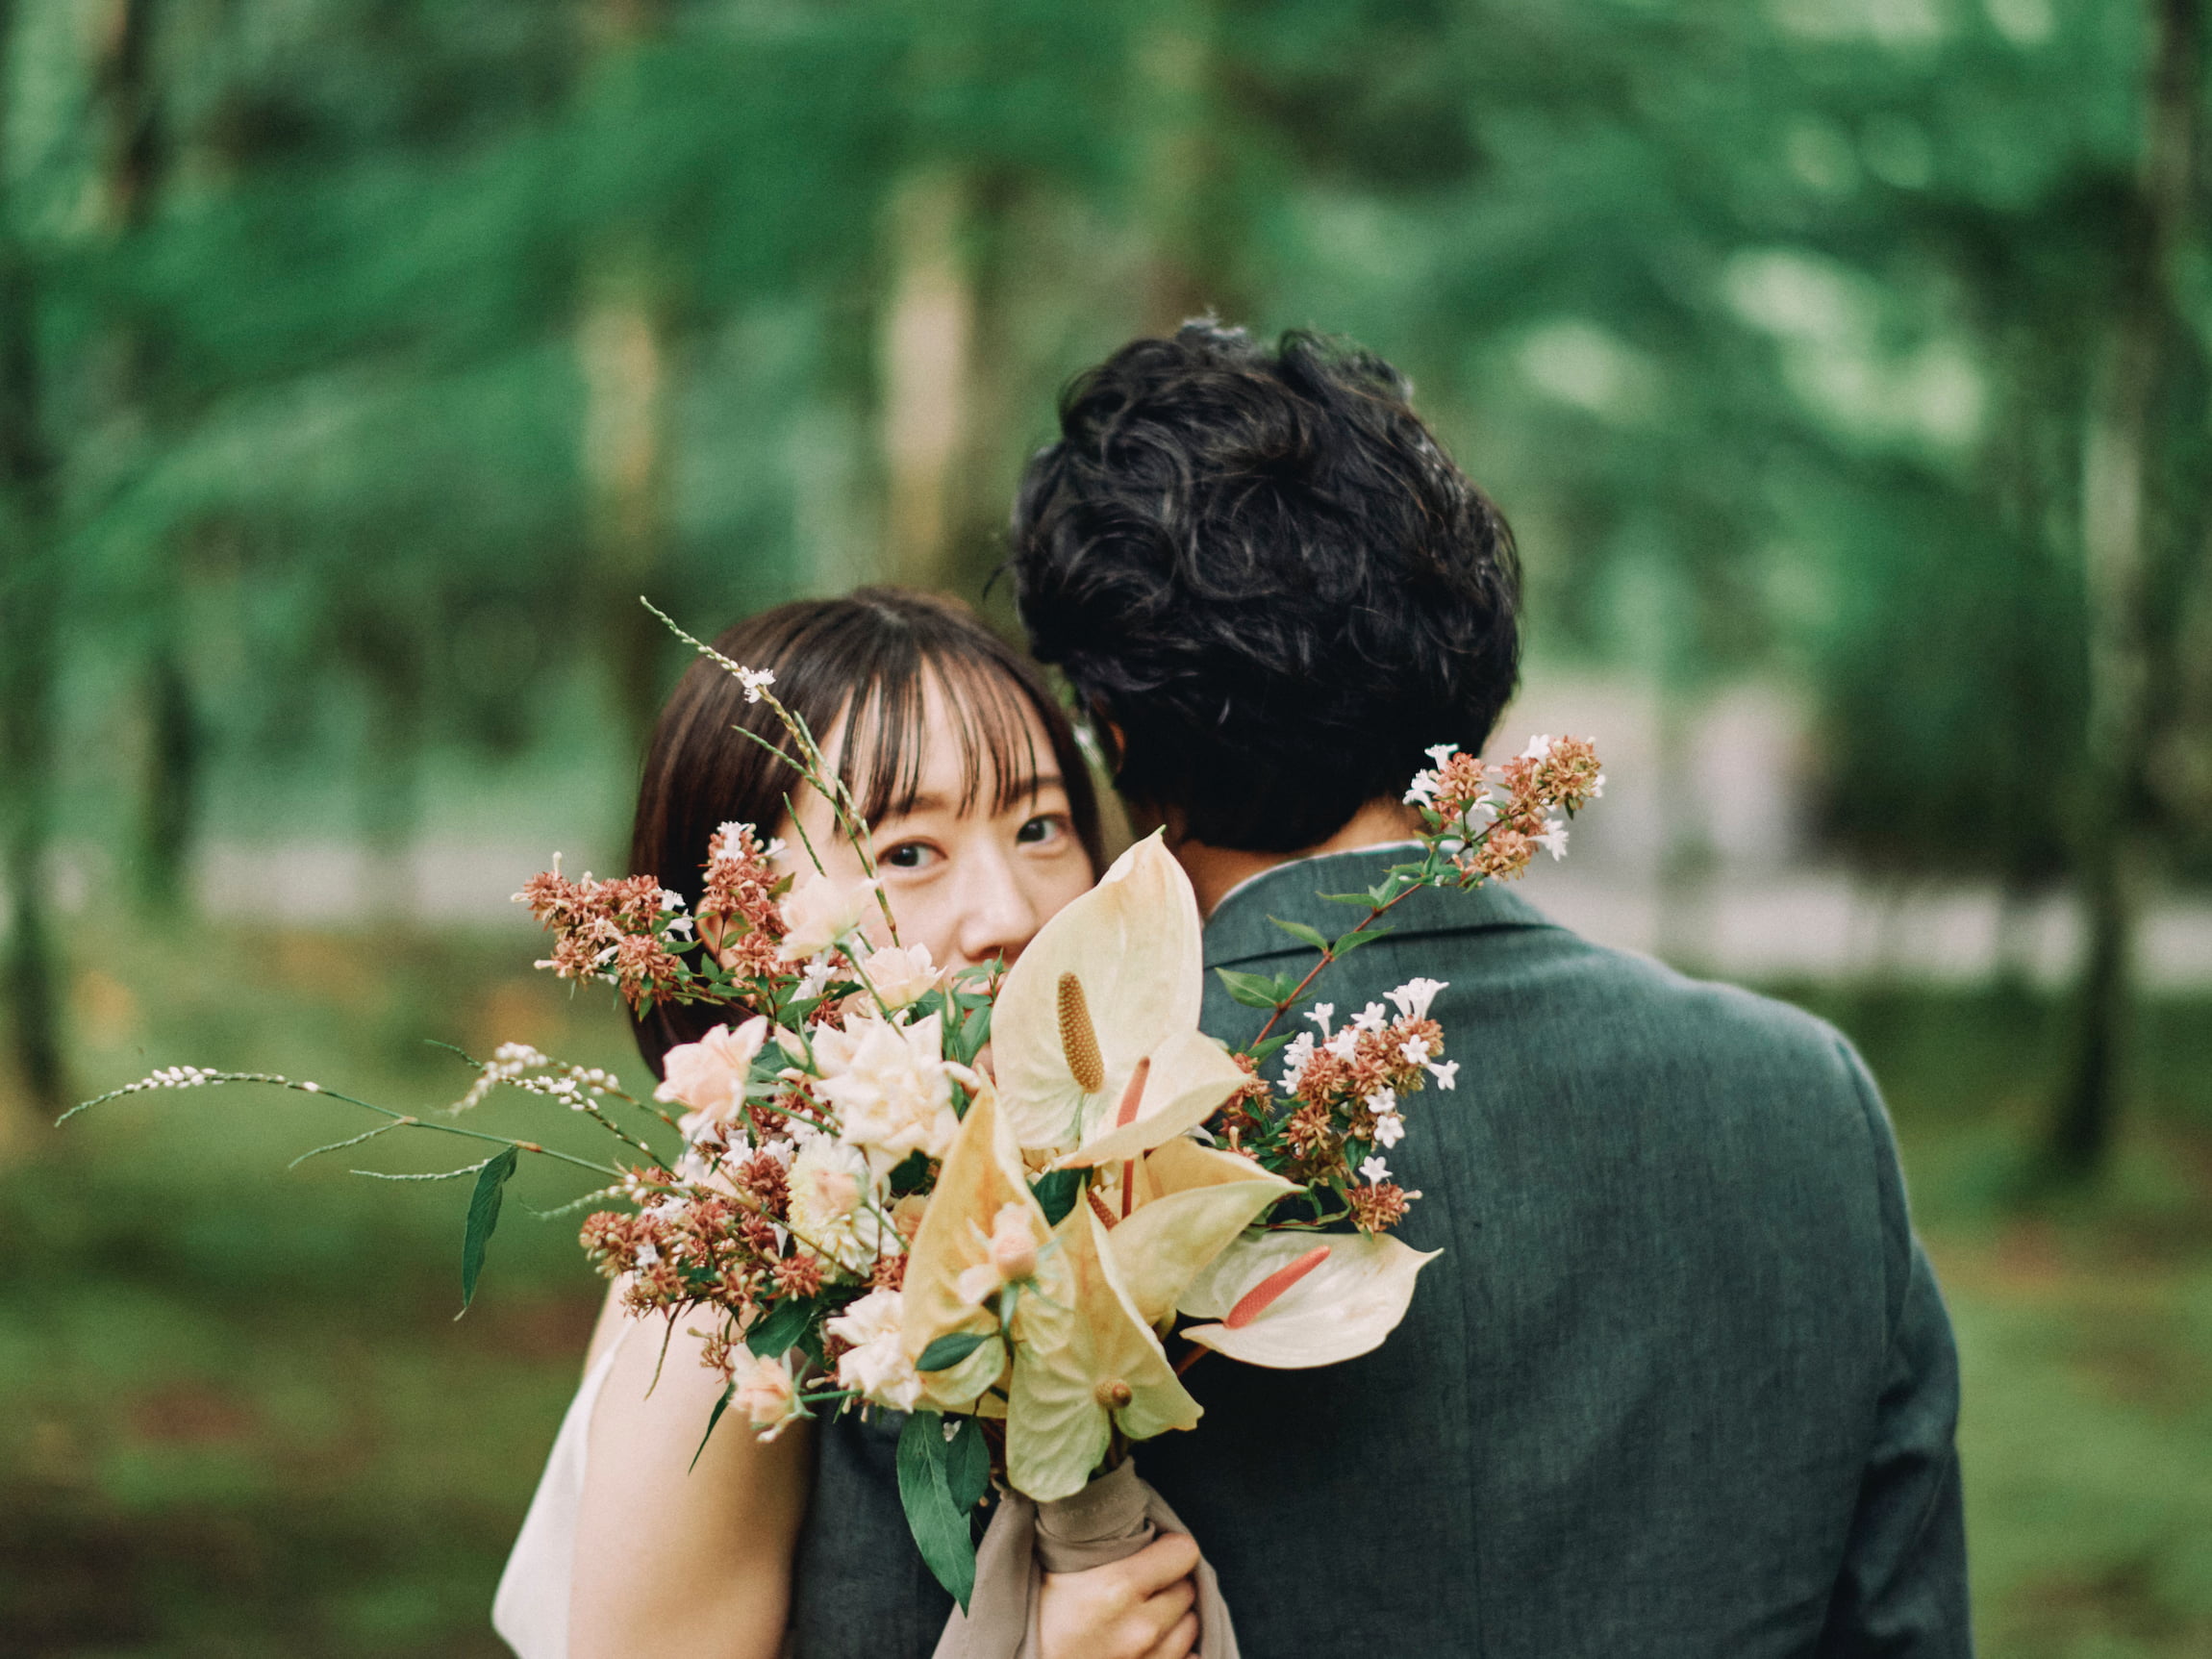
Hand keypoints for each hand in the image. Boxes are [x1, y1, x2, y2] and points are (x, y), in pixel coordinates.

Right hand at [1037, 1531, 1200, 1658]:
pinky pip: (1188, 1657)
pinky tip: (1150, 1643)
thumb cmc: (1037, 1618)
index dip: (1170, 1547)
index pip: (1184, 1551)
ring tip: (1144, 1612)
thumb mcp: (1057, 1569)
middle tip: (1144, 1583)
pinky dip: (1175, 1649)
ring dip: (1174, 1617)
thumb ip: (1097, 1540)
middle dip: (1170, 1582)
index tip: (1156, 1548)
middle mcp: (1142, 1626)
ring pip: (1191, 1625)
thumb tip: (1111, 1503)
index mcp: (1119, 1587)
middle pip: (1188, 1587)